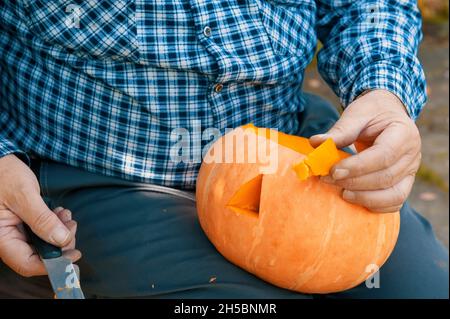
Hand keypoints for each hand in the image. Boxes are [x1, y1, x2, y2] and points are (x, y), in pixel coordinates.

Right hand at [0, 154, 80, 276]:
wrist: (0, 161)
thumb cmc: (4, 174)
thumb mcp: (24, 195)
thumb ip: (42, 219)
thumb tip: (62, 240)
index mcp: (1, 237)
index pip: (26, 264)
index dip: (53, 264)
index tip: (74, 256)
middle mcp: (7, 238)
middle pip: (39, 256)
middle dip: (60, 244)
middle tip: (71, 226)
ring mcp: (16, 232)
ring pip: (44, 244)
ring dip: (60, 232)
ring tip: (66, 216)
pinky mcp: (24, 224)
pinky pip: (43, 232)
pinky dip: (56, 224)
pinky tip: (60, 213)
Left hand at [310, 90, 421, 212]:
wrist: (387, 114)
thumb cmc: (372, 113)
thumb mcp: (356, 115)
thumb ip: (339, 131)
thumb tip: (315, 143)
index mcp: (404, 133)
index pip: (383, 155)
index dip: (357, 167)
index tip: (333, 171)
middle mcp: (412, 155)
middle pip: (386, 177)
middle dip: (354, 182)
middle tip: (327, 179)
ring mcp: (411, 172)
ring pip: (394, 195)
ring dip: (364, 198)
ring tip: (341, 193)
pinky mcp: (404, 184)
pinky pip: (394, 202)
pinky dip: (375, 206)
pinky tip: (353, 198)